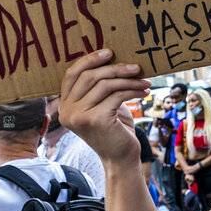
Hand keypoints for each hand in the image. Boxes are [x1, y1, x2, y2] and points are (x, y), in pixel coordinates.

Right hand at [59, 50, 149, 167]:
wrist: (121, 158)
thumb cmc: (114, 129)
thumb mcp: (102, 104)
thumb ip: (99, 87)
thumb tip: (111, 58)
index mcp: (65, 105)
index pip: (72, 74)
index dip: (90, 59)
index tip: (110, 52)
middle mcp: (67, 111)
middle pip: (89, 76)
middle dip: (115, 68)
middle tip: (136, 67)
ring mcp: (79, 116)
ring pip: (105, 84)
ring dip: (129, 80)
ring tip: (145, 81)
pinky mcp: (95, 119)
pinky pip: (116, 95)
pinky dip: (133, 90)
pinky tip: (144, 92)